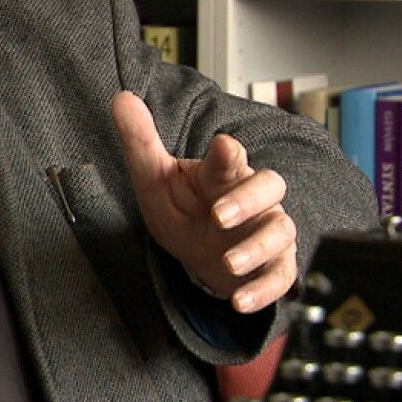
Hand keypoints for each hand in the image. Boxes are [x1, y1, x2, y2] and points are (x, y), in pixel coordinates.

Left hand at [110, 91, 296, 313]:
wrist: (200, 255)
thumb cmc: (184, 209)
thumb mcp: (154, 180)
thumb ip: (140, 142)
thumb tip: (121, 98)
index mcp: (222, 173)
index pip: (231, 156)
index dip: (229, 153)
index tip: (222, 149)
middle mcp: (252, 198)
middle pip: (269, 186)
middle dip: (248, 200)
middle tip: (219, 215)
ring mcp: (266, 230)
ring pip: (279, 231)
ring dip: (256, 248)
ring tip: (230, 264)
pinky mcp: (273, 265)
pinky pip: (280, 277)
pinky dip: (264, 291)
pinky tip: (241, 302)